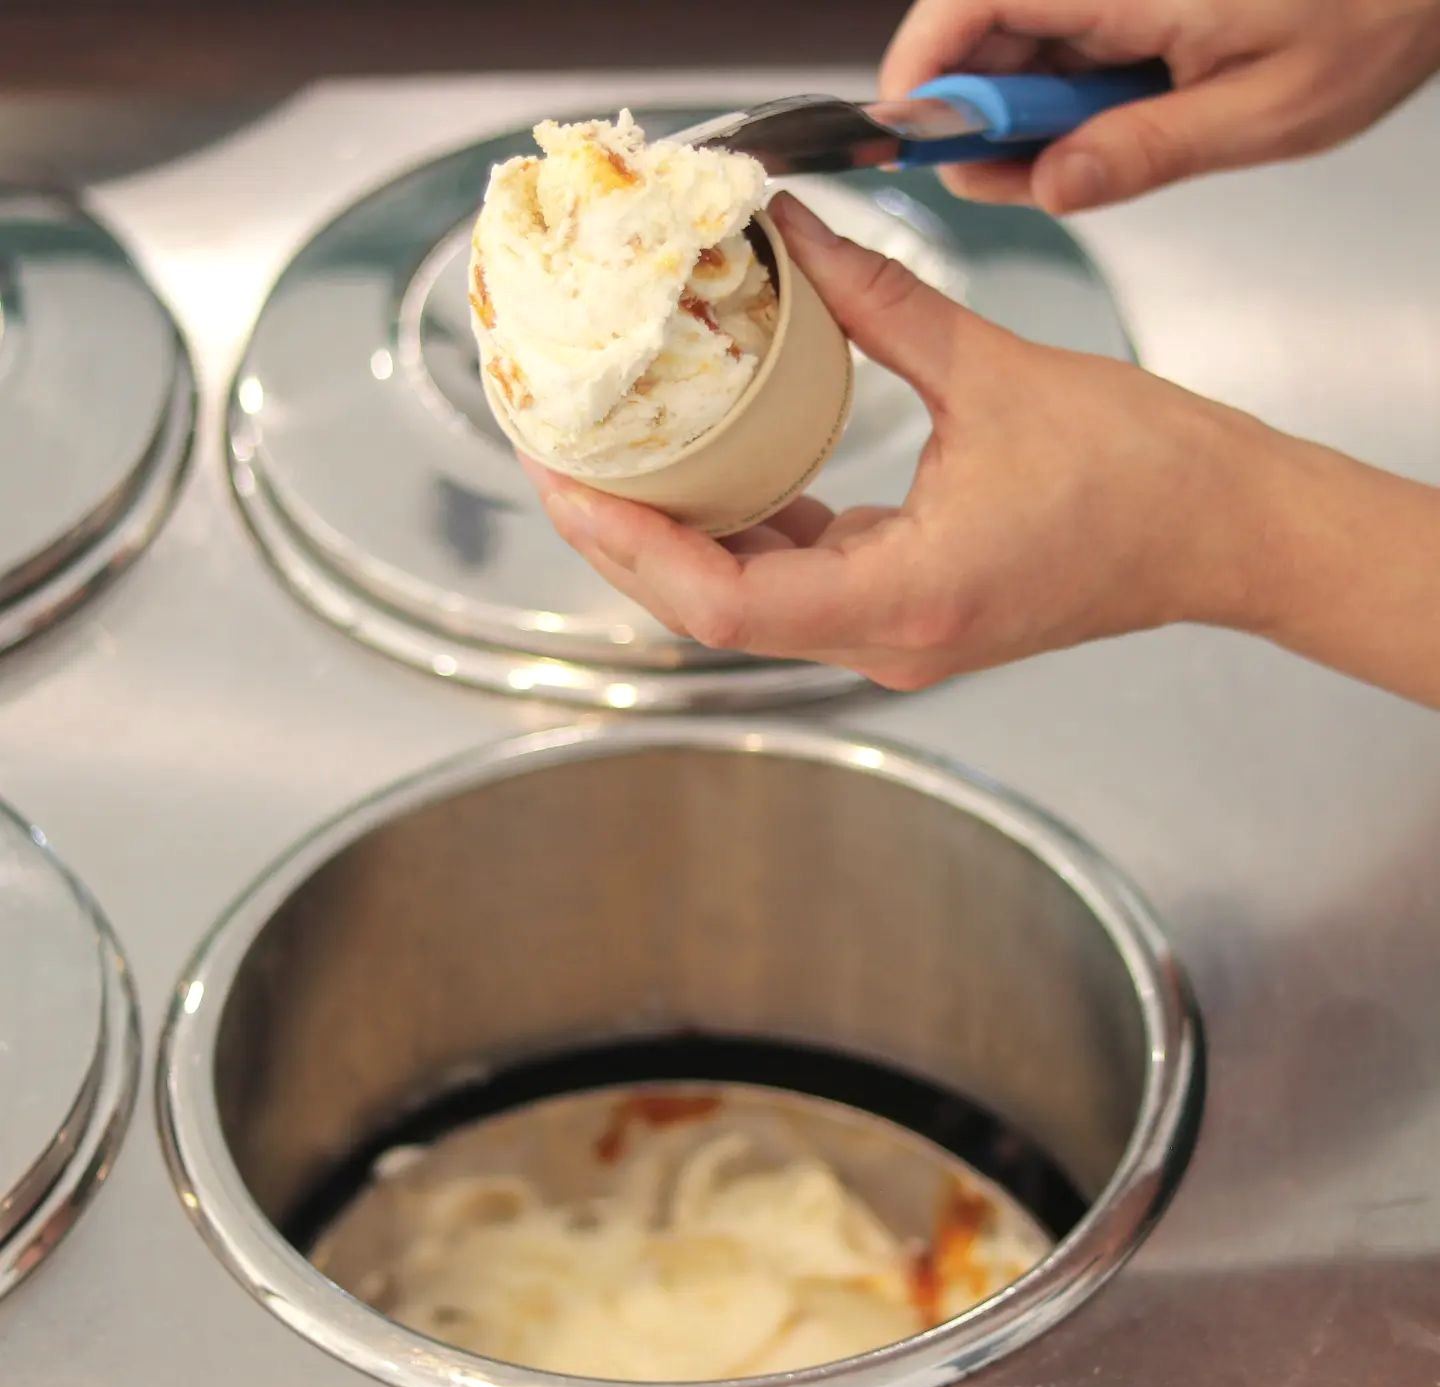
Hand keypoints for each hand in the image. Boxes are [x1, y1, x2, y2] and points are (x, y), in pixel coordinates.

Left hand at [526, 191, 1277, 691]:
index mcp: (905, 594)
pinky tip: (713, 468)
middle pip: (712, 611)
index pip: (721, 602)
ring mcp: (893, 634)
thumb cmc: (1144, 476)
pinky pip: (797, 584)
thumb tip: (792, 237)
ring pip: (747, 604)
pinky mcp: (905, 611)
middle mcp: (887, 636)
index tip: (567, 482)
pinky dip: (744, 533)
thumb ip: (878, 302)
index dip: (628, 545)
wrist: (1219, 532)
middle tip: (561, 462)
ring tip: (614, 463)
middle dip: (627, 540)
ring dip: (677, 540)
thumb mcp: (998, 371)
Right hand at [879, 0, 1439, 211]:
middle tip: (1004, 181)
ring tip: (1070, 163)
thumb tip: (1051, 188)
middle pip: (985, 24)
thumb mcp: (1268, 110)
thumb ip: (1145, 152)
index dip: (919, 72)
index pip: (972, 6)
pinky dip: (1067, 94)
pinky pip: (1069, 37)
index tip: (900, 137)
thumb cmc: (1380, 8)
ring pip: (1023, 36)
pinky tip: (1096, 131)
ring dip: (1024, 110)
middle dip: (975, 109)